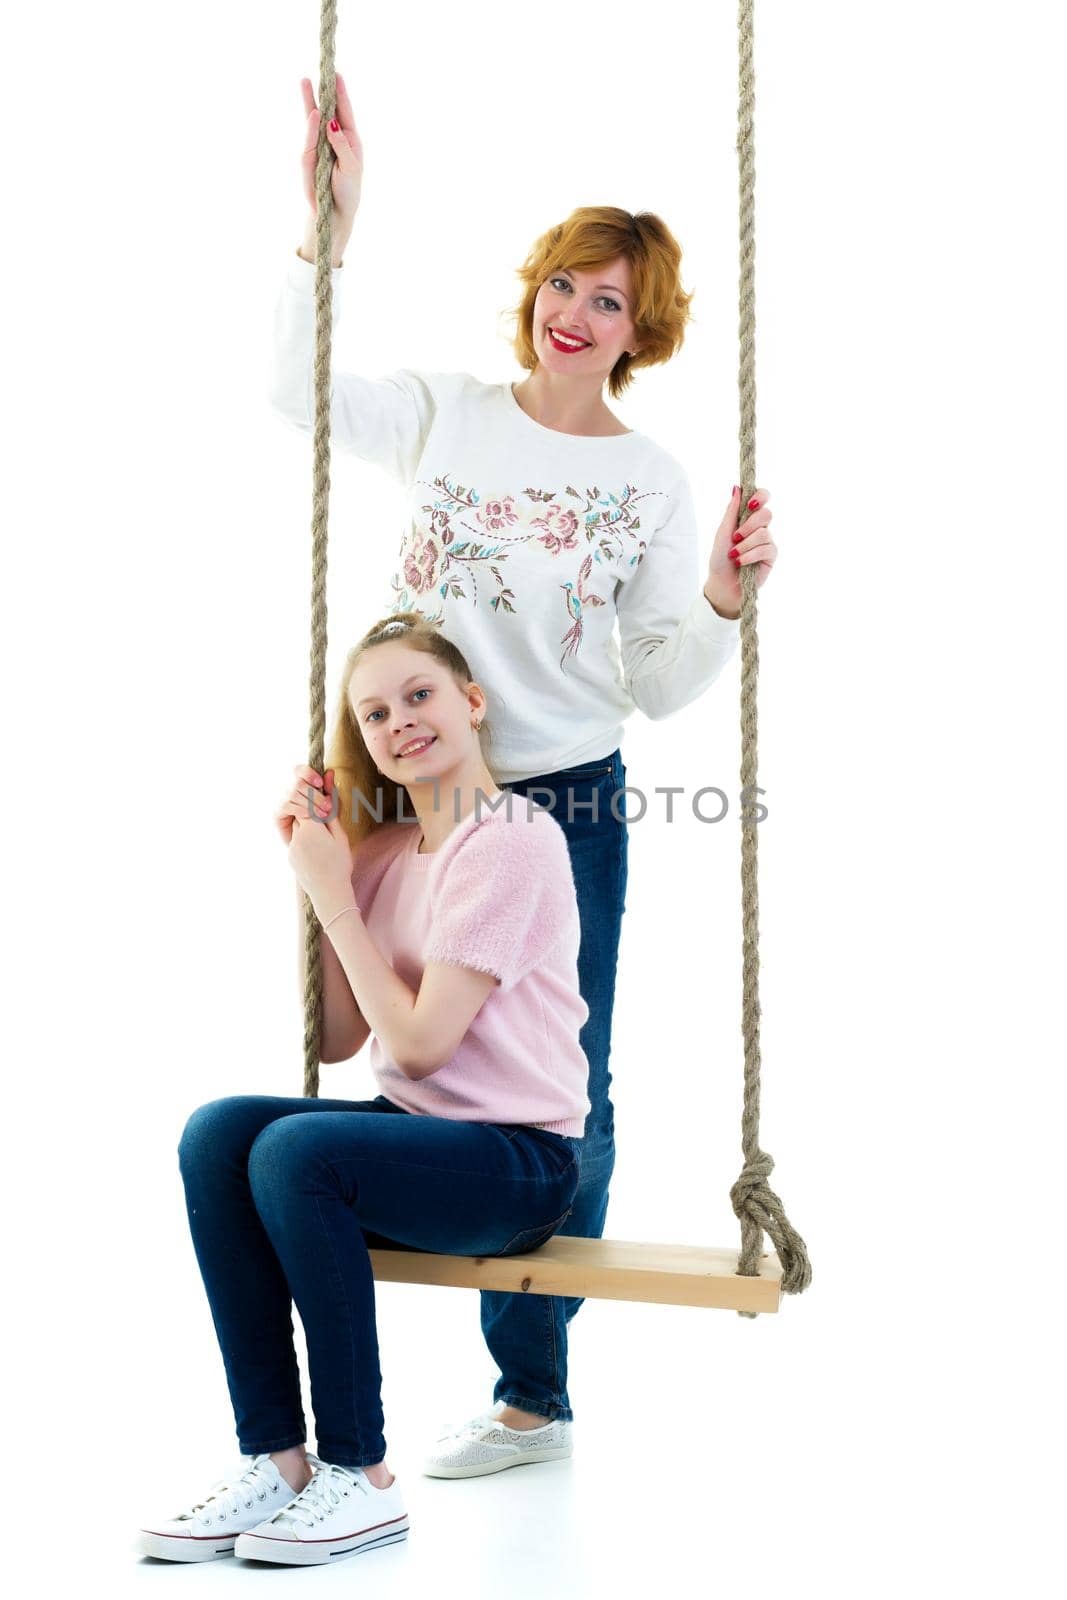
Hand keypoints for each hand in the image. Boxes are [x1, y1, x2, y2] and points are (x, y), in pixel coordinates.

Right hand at [274, 763, 334, 845]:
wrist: (315, 849)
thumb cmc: (323, 826)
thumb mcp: (330, 807)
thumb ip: (330, 790)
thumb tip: (330, 771)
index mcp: (303, 786)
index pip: (299, 770)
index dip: (308, 773)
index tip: (320, 783)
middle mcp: (291, 791)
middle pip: (298, 782)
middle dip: (315, 794)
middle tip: (328, 806)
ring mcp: (283, 801)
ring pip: (293, 793)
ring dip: (310, 803)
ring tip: (323, 814)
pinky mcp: (278, 814)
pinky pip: (287, 805)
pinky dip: (300, 810)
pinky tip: (310, 817)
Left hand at [277, 764, 354, 913]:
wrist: (329, 893)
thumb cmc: (339, 864)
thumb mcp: (340, 835)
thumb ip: (332, 810)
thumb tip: (329, 786)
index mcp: (310, 827)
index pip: (309, 803)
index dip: (319, 804)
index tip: (328, 809)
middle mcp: (296, 835)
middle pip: (302, 813)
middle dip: (314, 816)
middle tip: (328, 832)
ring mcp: (291, 847)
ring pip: (299, 828)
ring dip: (311, 830)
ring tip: (325, 847)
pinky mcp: (290, 856)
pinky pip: (297, 842)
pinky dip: (307, 844)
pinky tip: (319, 856)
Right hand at [300, 72, 362, 230]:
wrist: (333, 214)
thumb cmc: (348, 192)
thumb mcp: (351, 168)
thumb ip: (342, 145)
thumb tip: (330, 122)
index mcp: (349, 139)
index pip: (344, 111)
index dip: (340, 93)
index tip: (337, 74)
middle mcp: (332, 139)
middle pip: (326, 110)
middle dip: (322, 90)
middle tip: (319, 69)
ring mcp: (318, 146)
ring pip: (312, 119)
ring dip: (310, 101)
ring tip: (306, 81)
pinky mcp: (308, 157)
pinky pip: (309, 138)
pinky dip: (310, 126)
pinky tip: (313, 113)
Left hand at [703, 486, 777, 618]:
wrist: (723, 584)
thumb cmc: (720, 559)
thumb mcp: (723, 532)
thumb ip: (731, 511)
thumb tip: (737, 487)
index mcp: (748, 517)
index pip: (762, 498)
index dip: (760, 496)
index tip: (750, 504)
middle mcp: (760, 527)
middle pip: (766, 513)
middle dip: (749, 525)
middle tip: (736, 536)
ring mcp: (767, 541)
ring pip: (764, 533)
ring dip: (745, 545)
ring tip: (734, 555)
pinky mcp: (772, 556)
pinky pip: (766, 548)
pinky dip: (750, 555)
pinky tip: (741, 562)